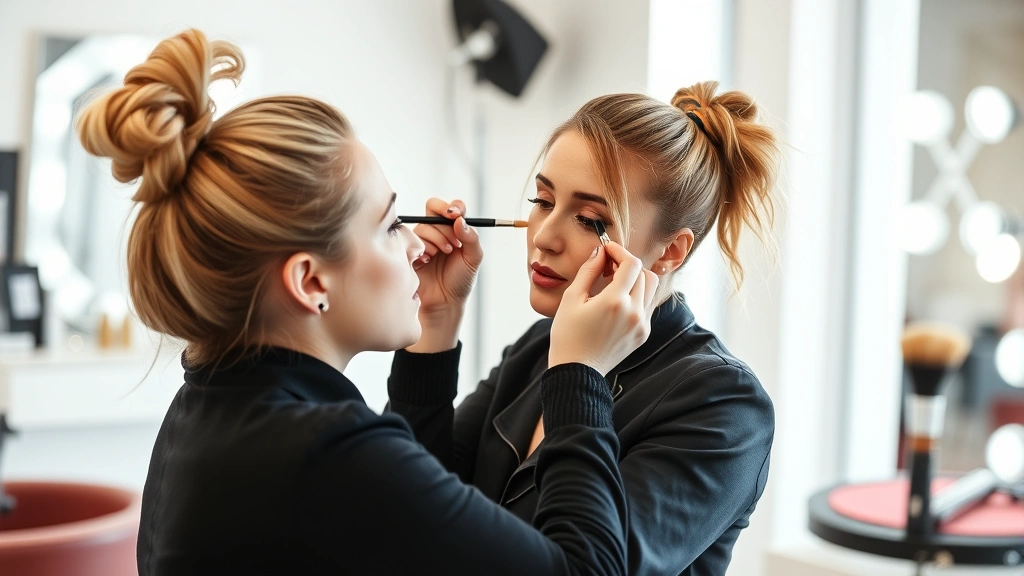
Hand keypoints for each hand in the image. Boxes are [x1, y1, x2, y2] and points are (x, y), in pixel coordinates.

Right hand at [406, 198, 482, 352]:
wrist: (444, 303)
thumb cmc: (460, 281)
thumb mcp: (473, 259)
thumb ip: (472, 238)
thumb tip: (460, 221)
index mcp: (453, 230)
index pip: (451, 207)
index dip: (453, 206)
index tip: (456, 215)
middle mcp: (436, 231)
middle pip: (433, 208)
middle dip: (444, 224)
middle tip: (455, 244)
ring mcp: (422, 240)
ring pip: (424, 226)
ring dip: (437, 239)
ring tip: (442, 255)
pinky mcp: (409, 250)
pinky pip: (412, 239)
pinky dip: (424, 248)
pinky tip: (427, 261)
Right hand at [548, 242, 659, 374]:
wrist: (577, 372)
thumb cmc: (568, 336)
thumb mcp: (571, 299)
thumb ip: (588, 271)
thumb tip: (600, 252)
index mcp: (615, 301)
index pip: (631, 264)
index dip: (620, 251)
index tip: (607, 249)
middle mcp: (634, 312)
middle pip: (644, 273)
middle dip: (627, 264)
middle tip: (608, 265)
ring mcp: (642, 324)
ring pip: (651, 288)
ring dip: (636, 279)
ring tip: (616, 281)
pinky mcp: (643, 334)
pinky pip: (648, 305)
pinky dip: (638, 296)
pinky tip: (619, 299)